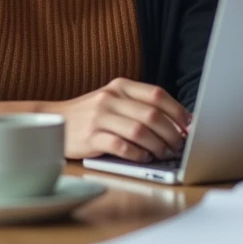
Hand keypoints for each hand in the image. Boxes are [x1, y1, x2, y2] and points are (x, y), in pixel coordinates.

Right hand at [41, 78, 189, 161]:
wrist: (53, 120)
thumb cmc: (91, 114)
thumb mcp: (114, 100)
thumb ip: (139, 106)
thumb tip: (177, 122)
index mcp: (121, 86)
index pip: (157, 95)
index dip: (178, 111)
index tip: (189, 126)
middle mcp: (111, 98)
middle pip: (152, 115)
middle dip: (171, 133)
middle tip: (179, 146)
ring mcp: (99, 117)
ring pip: (139, 131)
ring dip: (157, 145)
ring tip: (164, 154)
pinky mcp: (90, 137)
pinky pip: (121, 146)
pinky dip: (137, 153)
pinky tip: (144, 158)